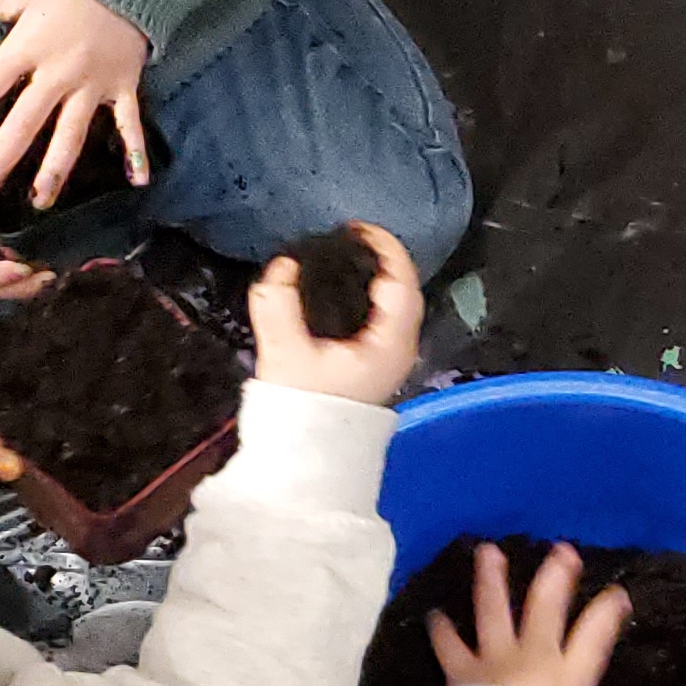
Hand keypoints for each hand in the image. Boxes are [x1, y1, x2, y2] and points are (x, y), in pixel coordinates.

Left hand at [0, 0, 152, 208]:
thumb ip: (2, 3)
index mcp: (25, 49)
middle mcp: (56, 73)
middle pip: (24, 124)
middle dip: (1, 160)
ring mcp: (91, 85)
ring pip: (70, 135)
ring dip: (55, 171)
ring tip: (40, 201)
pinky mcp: (122, 88)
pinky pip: (129, 126)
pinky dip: (136, 153)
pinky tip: (136, 182)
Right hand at [247, 219, 424, 407]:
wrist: (308, 457)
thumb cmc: (301, 408)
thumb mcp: (284, 353)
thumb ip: (278, 304)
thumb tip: (283, 266)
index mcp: (390, 342)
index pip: (401, 281)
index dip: (385, 248)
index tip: (357, 228)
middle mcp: (401, 349)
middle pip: (407, 290)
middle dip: (385, 258)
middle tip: (354, 236)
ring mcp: (393, 359)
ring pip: (400, 305)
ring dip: (383, 277)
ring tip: (353, 255)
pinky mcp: (380, 365)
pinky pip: (389, 318)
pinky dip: (378, 295)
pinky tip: (355, 290)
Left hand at [430, 540, 647, 685]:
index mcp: (569, 673)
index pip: (596, 633)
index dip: (609, 612)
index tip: (618, 594)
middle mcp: (534, 654)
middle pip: (546, 605)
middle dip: (556, 576)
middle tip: (561, 550)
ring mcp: (495, 657)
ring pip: (493, 610)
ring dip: (491, 579)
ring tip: (488, 551)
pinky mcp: (462, 669)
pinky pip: (449, 646)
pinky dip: (441, 631)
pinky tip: (434, 616)